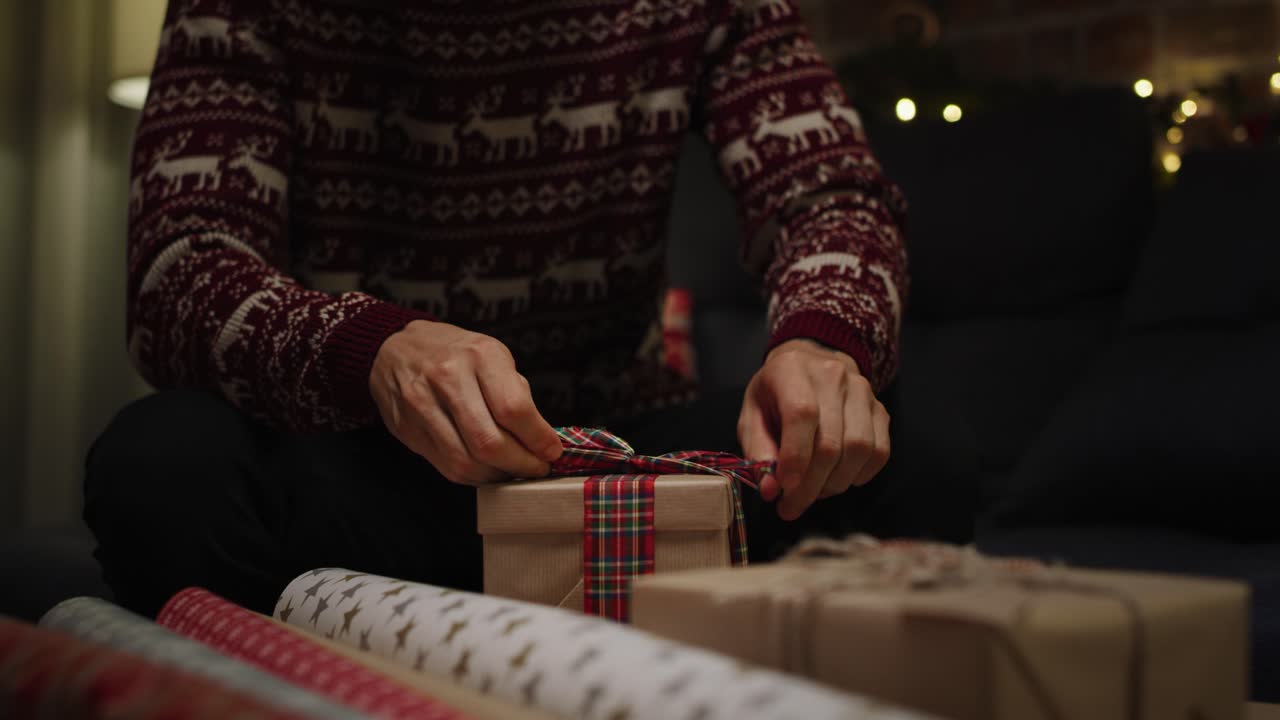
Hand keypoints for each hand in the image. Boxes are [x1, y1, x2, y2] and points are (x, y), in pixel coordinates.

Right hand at [370, 320, 562, 485]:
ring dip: (497, 475)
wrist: (396, 349)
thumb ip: (516, 394)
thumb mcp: (493, 356)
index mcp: (479, 355)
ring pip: (466, 461)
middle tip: (536, 468)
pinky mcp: (408, 429)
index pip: (513, 409)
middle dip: (521, 464)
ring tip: (512, 470)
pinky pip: (446, 466)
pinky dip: (473, 476)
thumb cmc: (456, 354)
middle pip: (489, 442)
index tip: (552, 452)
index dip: (538, 439)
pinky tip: (487, 469)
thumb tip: (541, 439)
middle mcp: (448, 378)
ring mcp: (422, 405)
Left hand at [737, 339, 889, 519]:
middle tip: (792, 506)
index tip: (784, 489)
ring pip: (859, 449)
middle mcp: (832, 375)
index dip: (795, 457)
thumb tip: (770, 490)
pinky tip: (838, 479)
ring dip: (835, 483)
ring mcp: (862, 391)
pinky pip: (880, 452)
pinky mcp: (880, 409)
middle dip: (810, 485)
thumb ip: (757, 451)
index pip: (802, 414)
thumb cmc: (774, 395)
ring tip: (814, 491)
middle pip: (831, 441)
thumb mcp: (751, 416)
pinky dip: (859, 476)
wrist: (811, 364)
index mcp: (792, 370)